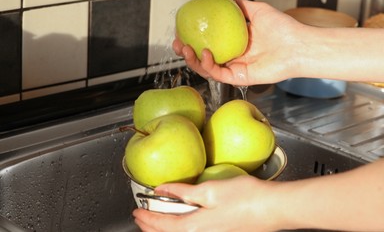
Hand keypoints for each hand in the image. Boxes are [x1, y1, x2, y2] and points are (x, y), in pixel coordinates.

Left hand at [132, 176, 281, 231]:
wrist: (273, 209)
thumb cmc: (245, 199)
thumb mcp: (210, 190)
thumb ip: (184, 191)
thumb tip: (163, 189)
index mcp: (194, 227)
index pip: (162, 224)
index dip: (147, 217)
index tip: (136, 211)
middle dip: (151, 228)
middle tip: (141, 219)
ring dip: (164, 230)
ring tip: (156, 223)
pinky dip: (180, 230)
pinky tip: (184, 223)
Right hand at [174, 0, 303, 85]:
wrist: (297, 45)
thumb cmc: (283, 29)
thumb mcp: (257, 10)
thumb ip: (240, 5)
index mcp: (234, 43)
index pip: (208, 42)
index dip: (193, 38)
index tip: (182, 29)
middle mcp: (232, 56)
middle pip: (203, 57)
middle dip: (186, 52)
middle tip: (177, 43)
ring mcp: (234, 68)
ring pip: (206, 68)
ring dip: (192, 60)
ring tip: (184, 48)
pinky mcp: (238, 78)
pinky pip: (218, 74)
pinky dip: (208, 65)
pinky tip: (205, 53)